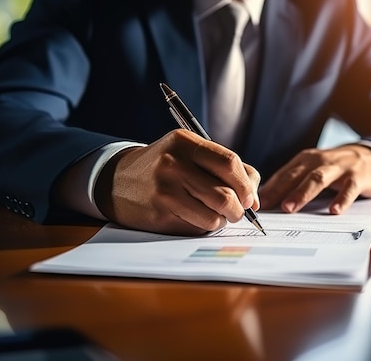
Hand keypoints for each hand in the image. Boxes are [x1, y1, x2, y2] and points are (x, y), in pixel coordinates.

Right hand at [94, 129, 259, 234]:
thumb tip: (254, 198)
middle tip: (237, 211)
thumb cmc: (164, 166)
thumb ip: (224, 167)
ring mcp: (165, 190)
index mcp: (185, 142)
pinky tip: (193, 217)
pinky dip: (203, 227)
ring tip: (214, 214)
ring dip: (221, 220)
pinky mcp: (159, 214)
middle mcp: (174, 164)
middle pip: (225, 195)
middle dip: (239, 209)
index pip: (229, 163)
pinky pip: (197, 228)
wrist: (116, 181)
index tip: (251, 198)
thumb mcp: (189, 153)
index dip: (247, 185)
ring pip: (214, 216)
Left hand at [258, 144, 370, 214]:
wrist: (370, 157)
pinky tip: (334, 211)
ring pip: (318, 179)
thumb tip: (266, 200)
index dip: (270, 188)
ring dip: (302, 193)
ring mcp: (339, 168)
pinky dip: (341, 199)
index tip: (256, 203)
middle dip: (281, 190)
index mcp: (305, 160)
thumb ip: (293, 182)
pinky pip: (349, 188)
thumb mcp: (313, 170)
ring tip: (290, 207)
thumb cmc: (335, 168)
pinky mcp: (358, 176)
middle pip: (298, 175)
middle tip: (268, 206)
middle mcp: (319, 161)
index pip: (284, 174)